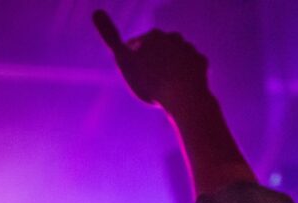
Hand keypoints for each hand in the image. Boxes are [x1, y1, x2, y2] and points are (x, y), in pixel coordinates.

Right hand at [93, 10, 208, 112]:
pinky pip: (191, 68)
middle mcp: (173, 37)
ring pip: (175, 58)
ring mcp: (189, 49)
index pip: (137, 46)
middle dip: (153, 61)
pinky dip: (186, 75)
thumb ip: (109, 37)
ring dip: (170, 67)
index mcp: (153, 35)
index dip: (132, 61)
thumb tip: (96, 11)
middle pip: (158, 49)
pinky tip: (181, 87)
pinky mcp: (201, 62)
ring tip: (164, 86)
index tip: (133, 75)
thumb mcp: (124, 60)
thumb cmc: (150, 80)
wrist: (183, 95)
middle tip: (148, 82)